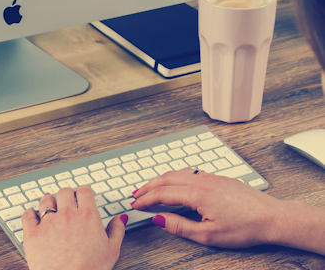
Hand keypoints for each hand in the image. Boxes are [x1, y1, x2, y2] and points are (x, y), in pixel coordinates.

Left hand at [22, 186, 127, 269]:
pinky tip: (32, 213)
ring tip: (49, 203)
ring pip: (46, 201)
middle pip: (64, 192)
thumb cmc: (90, 269)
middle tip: (67, 199)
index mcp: (88, 216)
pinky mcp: (33, 233)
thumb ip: (116, 230)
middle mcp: (67, 214)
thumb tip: (120, 219)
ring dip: (48, 200)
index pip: (84, 191)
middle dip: (66, 194)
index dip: (83, 192)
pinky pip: (28, 215)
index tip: (82, 195)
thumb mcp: (112, 250)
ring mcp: (48, 222)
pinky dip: (29, 212)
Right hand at [131, 168, 284, 247]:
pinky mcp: (218, 178)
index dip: (146, 199)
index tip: (135, 205)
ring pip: (177, 173)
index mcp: (197, 193)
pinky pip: (190, 172)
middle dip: (148, 186)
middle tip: (136, 195)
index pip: (162, 193)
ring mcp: (211, 177)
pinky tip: (175, 183)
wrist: (271, 217)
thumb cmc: (245, 227)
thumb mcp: (208, 235)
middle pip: (166, 179)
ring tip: (150, 188)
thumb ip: (180, 226)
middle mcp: (202, 180)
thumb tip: (159, 219)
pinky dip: (175, 177)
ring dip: (161, 179)